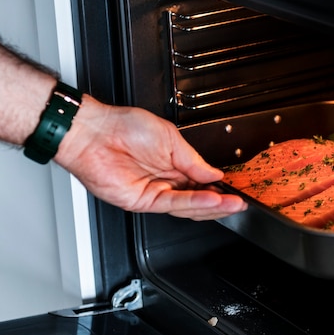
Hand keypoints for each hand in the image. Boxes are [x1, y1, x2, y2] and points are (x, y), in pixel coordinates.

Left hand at [55, 97, 246, 219]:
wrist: (95, 131)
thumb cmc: (122, 127)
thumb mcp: (171, 138)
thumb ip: (194, 160)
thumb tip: (214, 174)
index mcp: (173, 166)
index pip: (202, 185)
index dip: (219, 189)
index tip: (236, 190)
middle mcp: (165, 182)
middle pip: (197, 201)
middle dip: (221, 203)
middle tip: (238, 202)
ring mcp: (153, 193)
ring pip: (188, 207)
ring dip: (212, 206)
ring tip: (230, 203)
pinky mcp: (142, 201)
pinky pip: (173, 205)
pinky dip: (194, 203)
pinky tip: (211, 199)